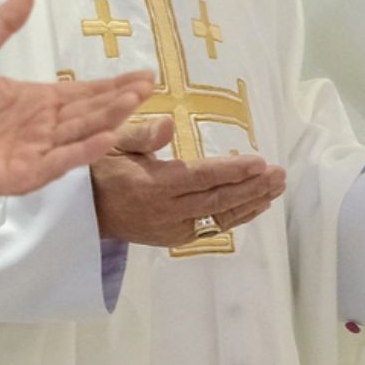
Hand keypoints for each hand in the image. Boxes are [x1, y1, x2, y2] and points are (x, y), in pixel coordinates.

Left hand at [0, 0, 157, 200]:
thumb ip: (2, 24)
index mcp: (33, 101)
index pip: (81, 92)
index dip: (112, 84)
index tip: (144, 75)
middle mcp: (40, 128)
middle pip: (89, 111)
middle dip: (120, 99)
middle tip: (150, 86)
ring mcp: (34, 152)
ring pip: (81, 133)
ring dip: (109, 119)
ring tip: (136, 102)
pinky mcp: (23, 175)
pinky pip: (58, 162)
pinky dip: (83, 151)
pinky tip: (105, 137)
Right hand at [91, 116, 285, 246]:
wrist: (84, 212)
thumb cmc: (101, 169)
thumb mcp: (113, 143)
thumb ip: (141, 135)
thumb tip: (167, 125)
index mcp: (153, 185)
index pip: (201, 177)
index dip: (232, 171)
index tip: (260, 162)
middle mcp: (166, 211)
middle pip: (218, 200)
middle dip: (253, 187)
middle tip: (280, 174)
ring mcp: (172, 229)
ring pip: (220, 217)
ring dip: (252, 203)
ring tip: (276, 188)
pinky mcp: (175, 239)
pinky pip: (212, 228)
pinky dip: (236, 217)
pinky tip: (255, 205)